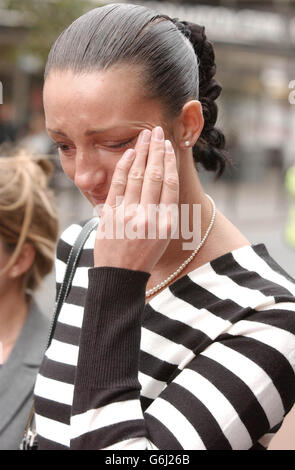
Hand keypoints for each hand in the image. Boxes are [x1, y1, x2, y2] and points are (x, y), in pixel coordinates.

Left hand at [94, 126, 178, 272]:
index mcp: (167, 222)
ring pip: (138, 175)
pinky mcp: (111, 215)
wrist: (120, 276)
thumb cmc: (144, 256)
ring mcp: (129, 215)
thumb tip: (165, 182)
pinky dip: (124, 166)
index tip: (169, 146)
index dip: (170, 162)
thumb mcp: (163, 237)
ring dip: (142, 152)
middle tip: (158, 131)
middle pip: (155, 175)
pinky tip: (130, 152)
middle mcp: (150, 217)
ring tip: (145, 135)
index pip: (170, 184)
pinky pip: (118, 184)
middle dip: (157, 150)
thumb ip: (165, 211)